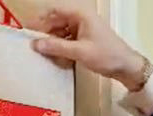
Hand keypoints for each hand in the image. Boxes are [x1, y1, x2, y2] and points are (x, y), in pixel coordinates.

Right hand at [31, 6, 145, 89]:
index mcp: (80, 14)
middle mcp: (80, 17)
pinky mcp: (83, 38)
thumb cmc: (106, 55)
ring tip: (48, 57)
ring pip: (60, 32)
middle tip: (34, 48)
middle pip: (55, 22)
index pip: (53, 11)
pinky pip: (66, 40)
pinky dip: (61, 49)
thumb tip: (35, 44)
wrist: (126, 67)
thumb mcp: (79, 52)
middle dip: (45, 35)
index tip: (26, 31)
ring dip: (54, 44)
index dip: (38, 20)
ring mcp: (82, 28)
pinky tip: (60, 60)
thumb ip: (56, 47)